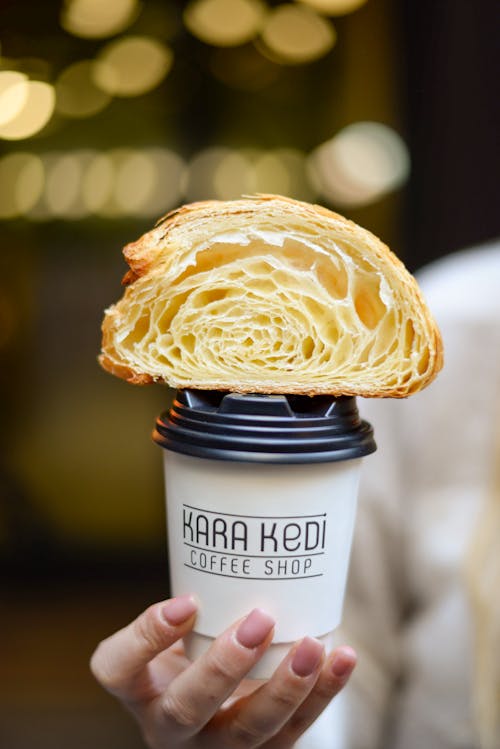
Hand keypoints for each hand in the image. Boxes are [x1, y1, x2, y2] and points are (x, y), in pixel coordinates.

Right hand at [90, 595, 355, 747]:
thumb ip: (198, 584)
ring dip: (285, 688)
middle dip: (225, 667)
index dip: (146, 638)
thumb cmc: (195, 645)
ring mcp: (216, 746)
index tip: (186, 598)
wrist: (215, 704)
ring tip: (312, 645)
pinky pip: (294, 731)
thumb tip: (237, 500)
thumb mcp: (180, 622)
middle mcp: (169, 726)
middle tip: (258, 621)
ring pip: (247, 731)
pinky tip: (341, 659)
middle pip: (187, 708)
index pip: (119, 669)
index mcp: (139, 688)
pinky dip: (323, 694)